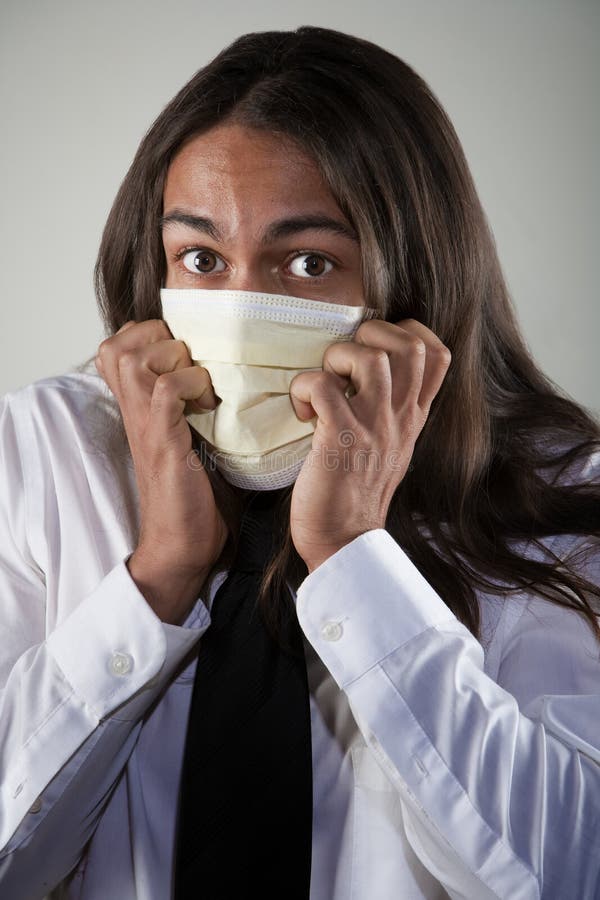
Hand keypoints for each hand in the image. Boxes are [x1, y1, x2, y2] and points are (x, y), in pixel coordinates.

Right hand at [95, 319, 227, 623]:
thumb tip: (229, 374)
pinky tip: (209, 408)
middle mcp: (133, 412)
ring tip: (202, 388)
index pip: (116, 346)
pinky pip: (166, 390)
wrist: (182, 544)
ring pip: (137, 359)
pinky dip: (192, 386)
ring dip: (177, 362)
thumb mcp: (188, 439)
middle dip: (161, 341)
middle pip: (118, 343)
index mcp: (137, 408)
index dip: (149, 336)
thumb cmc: (193, 496)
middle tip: (192, 368)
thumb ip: (191, 406)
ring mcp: (144, 426)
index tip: (186, 358)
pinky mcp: (162, 443)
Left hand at [289, 319, 450, 572]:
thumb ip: (392, 411)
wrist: (346, 542)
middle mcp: (399, 418)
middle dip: (371, 333)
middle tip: (344, 362)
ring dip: (335, 357)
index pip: (438, 354)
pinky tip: (302, 411)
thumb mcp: (392, 447)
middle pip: (410, 345)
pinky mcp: (340, 440)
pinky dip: (304, 388)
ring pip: (367, 357)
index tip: (376, 346)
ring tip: (323, 383)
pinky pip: (322, 387)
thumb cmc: (358, 494)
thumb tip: (373, 373)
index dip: (408, 332)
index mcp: (412, 417)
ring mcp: (373, 428)